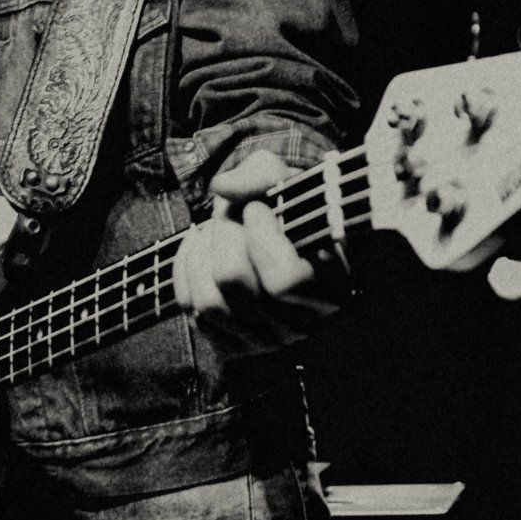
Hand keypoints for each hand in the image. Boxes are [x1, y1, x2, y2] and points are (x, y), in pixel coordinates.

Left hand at [171, 150, 345, 351]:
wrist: (277, 240)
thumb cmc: (287, 211)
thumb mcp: (285, 182)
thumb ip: (262, 173)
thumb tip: (222, 188)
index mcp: (334, 285)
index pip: (285, 280)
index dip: (261, 237)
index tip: (257, 210)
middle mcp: (304, 324)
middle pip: (235, 284)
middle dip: (224, 235)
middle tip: (232, 216)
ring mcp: (268, 341)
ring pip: (208, 303)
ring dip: (201, 255)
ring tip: (213, 233)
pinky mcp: (234, 346)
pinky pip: (190, 311)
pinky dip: (187, 272)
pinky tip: (202, 251)